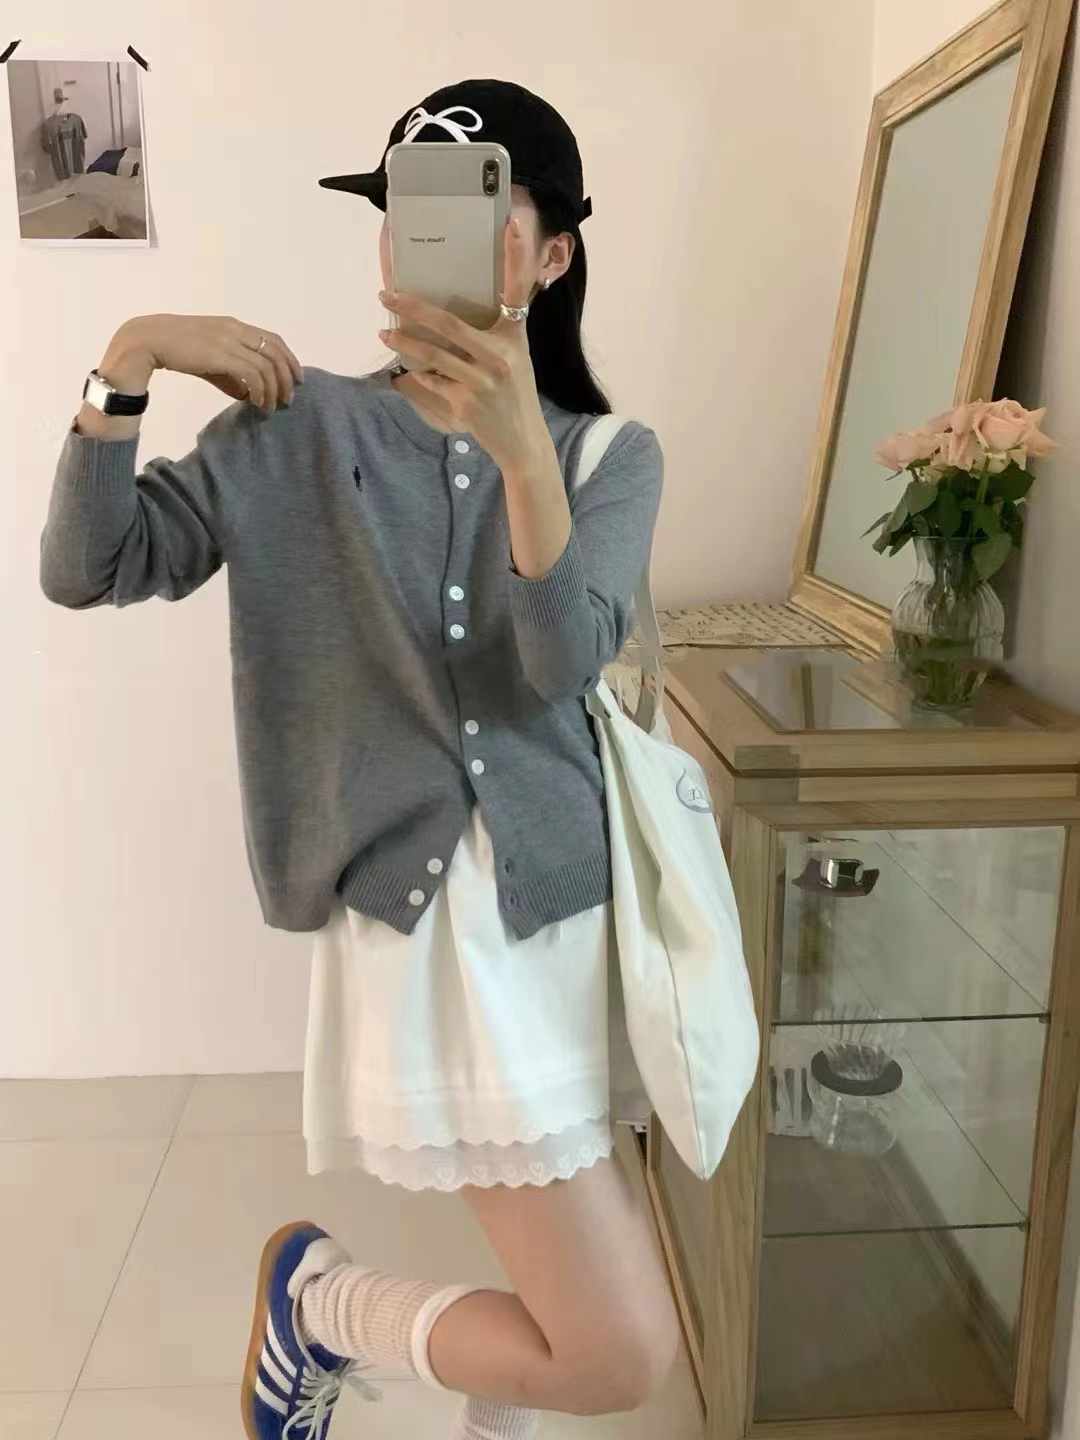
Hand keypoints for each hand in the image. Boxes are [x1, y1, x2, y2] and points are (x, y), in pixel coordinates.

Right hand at [106, 314, 303, 412]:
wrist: (148, 341)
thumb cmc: (176, 350)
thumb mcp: (209, 359)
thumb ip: (230, 374)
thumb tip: (248, 394)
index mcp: (235, 326)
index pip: (273, 339)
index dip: (290, 359)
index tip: (297, 379)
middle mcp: (236, 330)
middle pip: (276, 352)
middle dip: (288, 377)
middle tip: (289, 399)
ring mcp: (228, 340)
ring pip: (267, 366)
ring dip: (274, 389)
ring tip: (271, 407)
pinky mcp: (220, 354)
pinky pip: (252, 374)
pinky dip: (259, 391)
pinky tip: (256, 403)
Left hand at [376, 216, 546, 468]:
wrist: (522, 441)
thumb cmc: (515, 393)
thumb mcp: (515, 356)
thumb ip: (495, 331)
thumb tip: (455, 311)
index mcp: (515, 336)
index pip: (518, 288)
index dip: (516, 256)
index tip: (513, 223)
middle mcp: (501, 355)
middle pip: (449, 323)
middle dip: (412, 307)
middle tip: (386, 294)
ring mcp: (482, 381)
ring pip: (432, 355)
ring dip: (403, 343)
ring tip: (384, 334)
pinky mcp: (466, 404)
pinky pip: (431, 383)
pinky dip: (416, 376)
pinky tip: (403, 371)